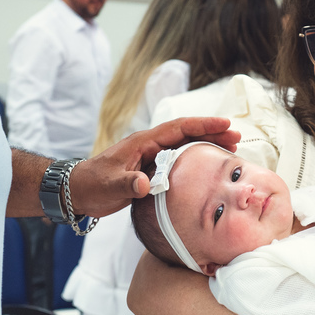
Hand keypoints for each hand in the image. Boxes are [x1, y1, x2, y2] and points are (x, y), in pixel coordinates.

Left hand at [71, 118, 237, 216]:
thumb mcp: (109, 186)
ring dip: (207, 145)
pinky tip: (207, 167)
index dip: (203, 125)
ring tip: (231, 149)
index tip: (225, 123)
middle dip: (212, 133)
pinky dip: (195, 159)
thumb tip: (144, 184)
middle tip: (237, 138)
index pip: (178, 128)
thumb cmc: (92, 185)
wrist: (77, 191)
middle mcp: (150, 145)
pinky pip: (178, 159)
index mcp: (143, 142)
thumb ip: (127, 184)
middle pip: (186, 134)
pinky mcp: (150, 169)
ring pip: (185, 146)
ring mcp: (151, 156)